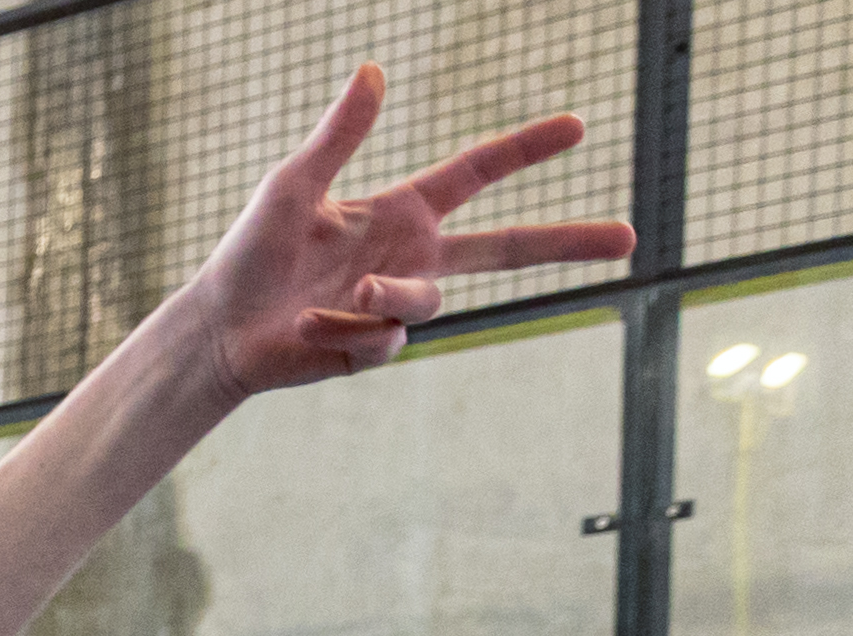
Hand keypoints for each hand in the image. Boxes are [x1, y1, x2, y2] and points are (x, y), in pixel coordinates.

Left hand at [185, 65, 634, 395]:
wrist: (220, 328)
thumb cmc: (251, 252)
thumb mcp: (293, 185)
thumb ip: (339, 136)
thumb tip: (370, 71)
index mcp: (402, 210)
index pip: (477, 173)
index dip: (526, 149)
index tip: (579, 126)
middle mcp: (412, 256)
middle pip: (508, 246)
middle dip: (568, 240)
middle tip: (631, 239)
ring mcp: (399, 305)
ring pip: (428, 300)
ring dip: (382, 298)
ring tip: (335, 298)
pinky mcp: (378, 348)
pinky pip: (384, 339)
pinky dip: (341, 332)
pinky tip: (307, 330)